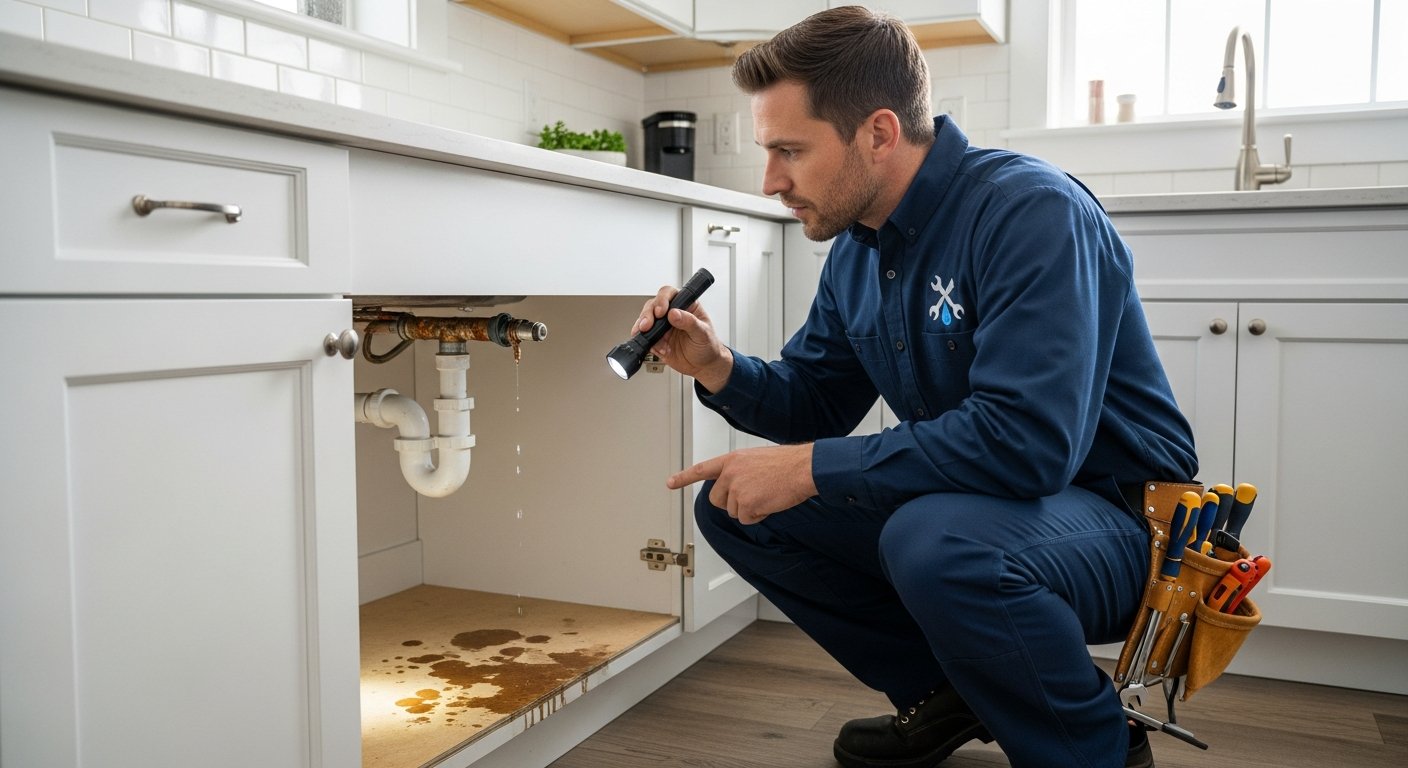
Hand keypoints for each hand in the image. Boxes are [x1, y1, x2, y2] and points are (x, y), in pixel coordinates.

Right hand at [634, 286, 732, 391]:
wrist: (703, 366)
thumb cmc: (708, 346)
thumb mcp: (703, 333)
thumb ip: (689, 322)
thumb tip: (674, 313)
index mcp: (685, 305)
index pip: (669, 294)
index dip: (662, 300)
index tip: (661, 312)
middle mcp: (672, 313)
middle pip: (653, 306)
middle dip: (647, 315)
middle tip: (647, 326)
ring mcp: (662, 326)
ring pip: (645, 320)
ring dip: (643, 329)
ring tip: (647, 336)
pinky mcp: (657, 339)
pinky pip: (646, 338)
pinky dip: (648, 343)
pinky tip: (657, 348)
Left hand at [667, 444, 816, 524]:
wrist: (802, 468)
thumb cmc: (786, 463)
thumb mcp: (755, 459)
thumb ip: (739, 471)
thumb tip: (734, 488)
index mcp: (731, 460)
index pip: (702, 469)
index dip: (684, 477)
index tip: (670, 483)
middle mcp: (729, 474)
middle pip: (717, 500)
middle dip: (731, 504)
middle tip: (752, 496)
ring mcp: (737, 489)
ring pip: (733, 512)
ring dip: (749, 509)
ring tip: (766, 494)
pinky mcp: (746, 504)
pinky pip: (746, 519)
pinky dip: (758, 516)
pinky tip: (769, 502)